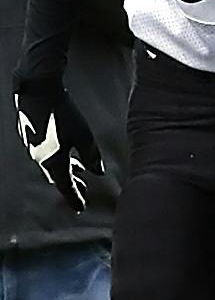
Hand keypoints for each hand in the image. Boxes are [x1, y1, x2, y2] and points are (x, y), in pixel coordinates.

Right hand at [14, 73, 101, 210]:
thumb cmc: (62, 114)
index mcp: (53, 162)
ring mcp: (34, 147)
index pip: (66, 186)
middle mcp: (40, 158)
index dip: (74, 198)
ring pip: (52, 164)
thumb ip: (92, 157)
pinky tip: (68, 153)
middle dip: (72, 185)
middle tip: (84, 192)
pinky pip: (47, 153)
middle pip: (58, 177)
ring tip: (80, 172)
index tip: (81, 209)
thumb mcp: (84, 136)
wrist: (37, 90)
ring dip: (67, 170)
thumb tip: (98, 173)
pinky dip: (59, 158)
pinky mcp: (32, 136)